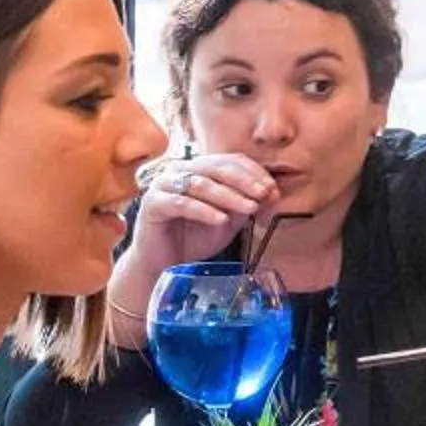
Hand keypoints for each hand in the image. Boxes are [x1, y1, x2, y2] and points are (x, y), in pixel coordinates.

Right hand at [118, 151, 275, 295]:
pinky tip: (221, 220)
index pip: (229, 161)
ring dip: (229, 196)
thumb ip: (246, 206)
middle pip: (216, 167)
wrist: (161, 264)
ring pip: (201, 184)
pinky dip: (204, 210)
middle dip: (244, 181)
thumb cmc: (192, 239)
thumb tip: (273, 194)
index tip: (272, 188)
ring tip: (249, 208)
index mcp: (197, 169)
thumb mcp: (227, 221)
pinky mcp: (152, 204)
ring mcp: (163, 185)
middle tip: (264, 194)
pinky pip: (182, 203)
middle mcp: (178, 170)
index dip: (253, 172)